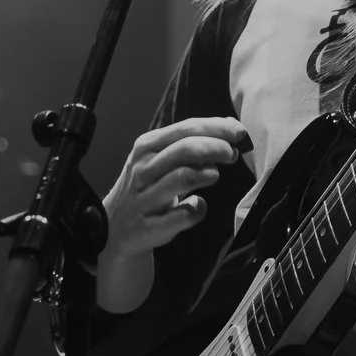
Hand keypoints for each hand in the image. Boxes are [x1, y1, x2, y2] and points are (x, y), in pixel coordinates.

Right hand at [100, 116, 248, 262]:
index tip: (239, 132)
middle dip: (215, 147)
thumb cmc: (147, 187)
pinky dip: (198, 209)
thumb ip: (191, 142)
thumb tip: (231, 127)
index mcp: (146, 146)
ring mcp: (145, 199)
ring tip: (214, 175)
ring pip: (182, 178)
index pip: (185, 128)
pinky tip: (198, 206)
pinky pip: (183, 215)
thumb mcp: (160, 159)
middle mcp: (143, 169)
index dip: (216, 128)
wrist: (116, 228)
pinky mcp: (151, 227)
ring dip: (206, 173)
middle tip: (232, 153)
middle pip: (185, 149)